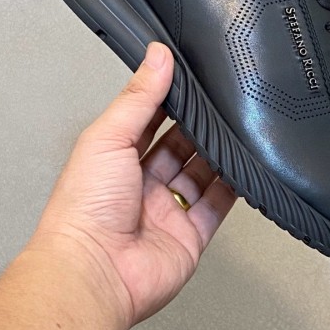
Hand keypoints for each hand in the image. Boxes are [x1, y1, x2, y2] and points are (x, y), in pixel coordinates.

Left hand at [31, 42, 236, 328]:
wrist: (95, 273)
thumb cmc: (85, 209)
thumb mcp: (109, 137)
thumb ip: (138, 97)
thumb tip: (157, 56)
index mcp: (115, 159)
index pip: (148, 121)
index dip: (169, 102)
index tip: (192, 80)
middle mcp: (141, 184)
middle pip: (179, 147)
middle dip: (198, 128)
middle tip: (220, 105)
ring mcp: (166, 210)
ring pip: (201, 174)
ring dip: (217, 155)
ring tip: (236, 130)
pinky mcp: (190, 234)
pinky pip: (217, 205)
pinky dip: (232, 187)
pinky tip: (244, 167)